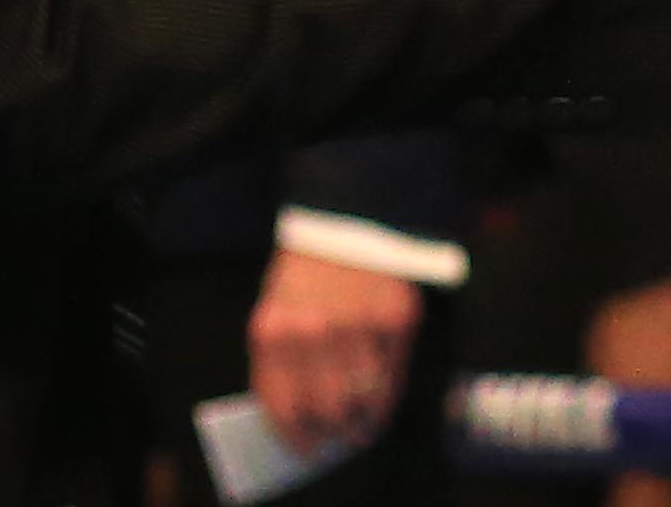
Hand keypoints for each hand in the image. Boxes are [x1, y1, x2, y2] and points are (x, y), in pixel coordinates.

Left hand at [244, 247, 424, 459]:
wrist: (345, 221)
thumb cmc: (304, 277)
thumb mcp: (275, 314)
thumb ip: (282, 365)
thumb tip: (303, 422)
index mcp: (274, 333)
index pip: (284, 408)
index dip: (297, 436)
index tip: (307, 448)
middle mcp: (315, 332)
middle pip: (325, 412)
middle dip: (331, 433)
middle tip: (336, 438)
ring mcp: (359, 326)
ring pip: (362, 401)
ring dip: (361, 421)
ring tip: (360, 426)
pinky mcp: (396, 319)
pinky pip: (394, 376)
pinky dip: (387, 395)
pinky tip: (380, 401)